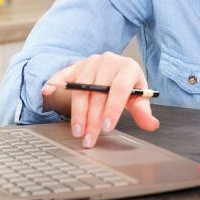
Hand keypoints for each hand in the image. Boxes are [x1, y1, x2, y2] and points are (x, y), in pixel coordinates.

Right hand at [41, 52, 159, 147]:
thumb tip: (151, 125)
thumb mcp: (138, 96)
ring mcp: (90, 62)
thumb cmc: (127, 85)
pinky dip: (55, 83)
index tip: (107, 127)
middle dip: (93, 118)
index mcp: (127, 67)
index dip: (113, 108)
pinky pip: (63, 74)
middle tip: (89, 138)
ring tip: (77, 131)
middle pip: (98, 91)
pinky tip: (47, 92)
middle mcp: (109, 61)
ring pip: (81, 88)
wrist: (115, 69)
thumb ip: (143, 111)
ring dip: (78, 111)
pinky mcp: (75, 65)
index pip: (120, 88)